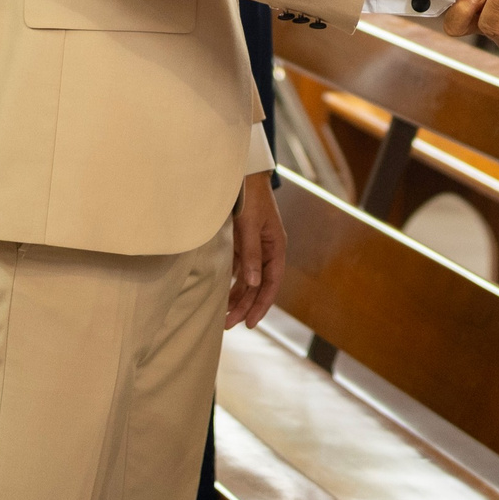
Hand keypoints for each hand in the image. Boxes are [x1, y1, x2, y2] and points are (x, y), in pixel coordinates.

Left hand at [226, 169, 283, 328]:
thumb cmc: (250, 197)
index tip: (250, 323)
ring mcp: (255, 248)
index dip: (262, 305)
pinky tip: (222, 296)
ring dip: (237, 298)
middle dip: (245, 306)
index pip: (271, 283)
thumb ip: (252, 254)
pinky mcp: (242, 244)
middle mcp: (268, 251)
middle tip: (228, 325)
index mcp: (276, 247)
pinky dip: (231, 284)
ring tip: (224, 316)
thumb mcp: (250, 225)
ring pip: (248, 281)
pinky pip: (239, 270)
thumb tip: (254, 283)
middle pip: (258, 286)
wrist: (243, 174)